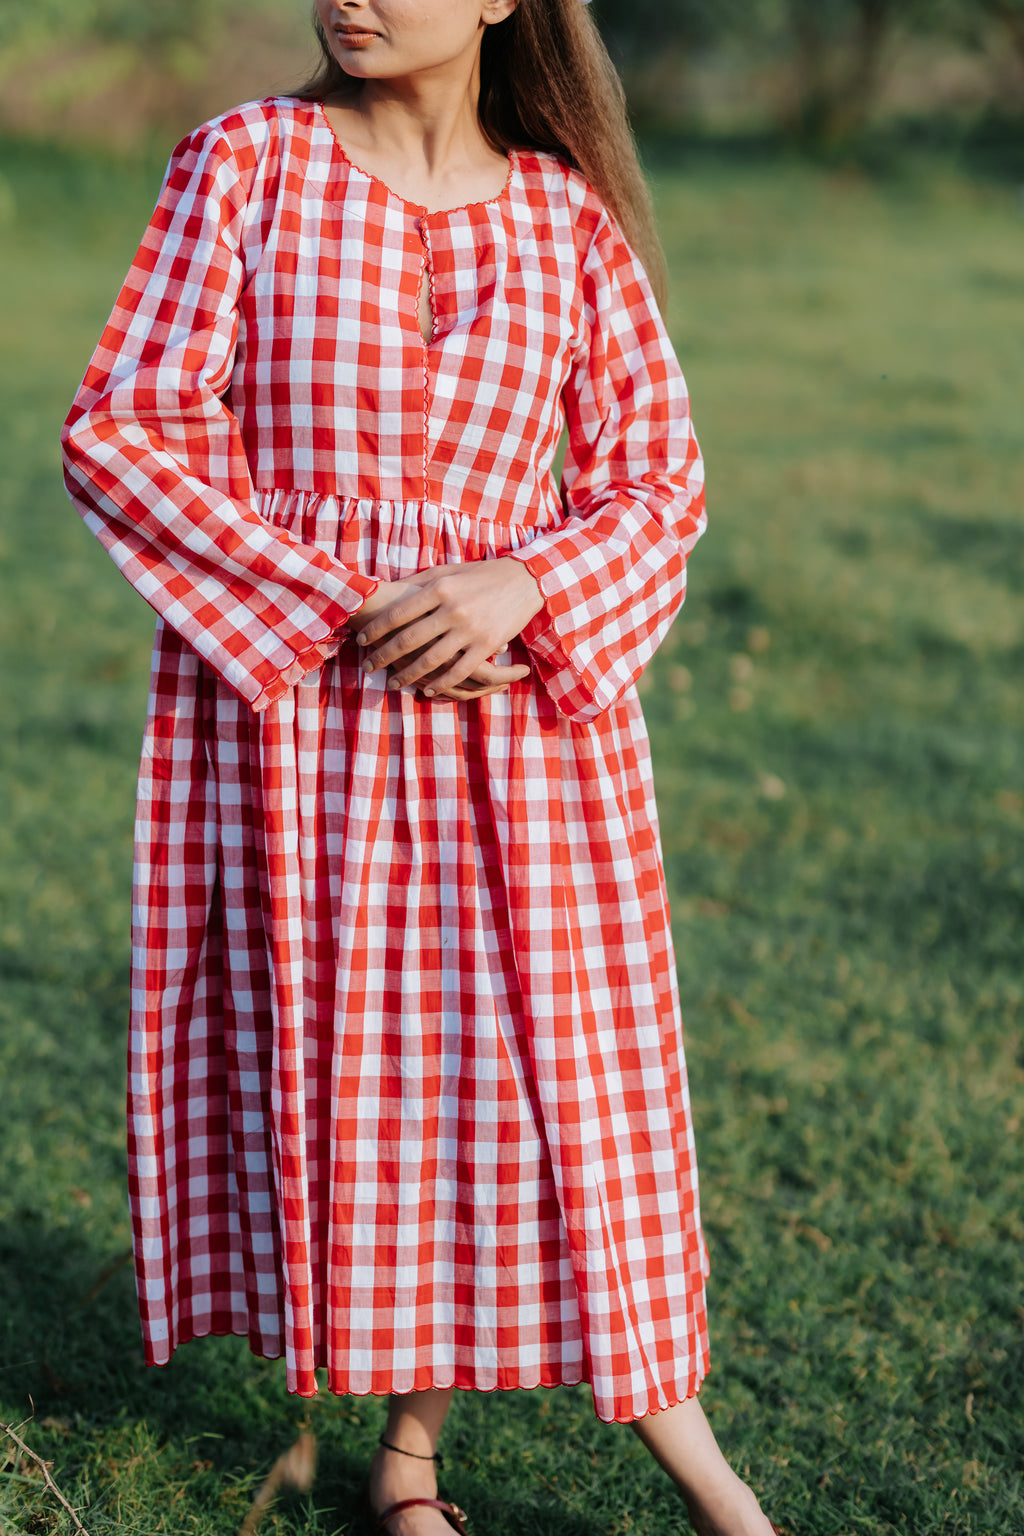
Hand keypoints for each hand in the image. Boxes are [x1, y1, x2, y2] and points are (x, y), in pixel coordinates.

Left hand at [354, 558, 543, 695]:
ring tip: (392, 684)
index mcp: (439, 587)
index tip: (361, 640)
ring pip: (430, 660)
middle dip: (383, 656)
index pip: (397, 613)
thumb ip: (418, 583)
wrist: (523, 580)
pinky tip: (428, 690)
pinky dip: (440, 683)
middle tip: (367, 667)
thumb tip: (388, 591)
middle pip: (408, 639)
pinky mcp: (487, 645)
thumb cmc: (479, 575)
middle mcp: (452, 609)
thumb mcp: (447, 571)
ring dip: (407, 675)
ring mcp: (470, 629)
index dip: (375, 629)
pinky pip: (458, 671)